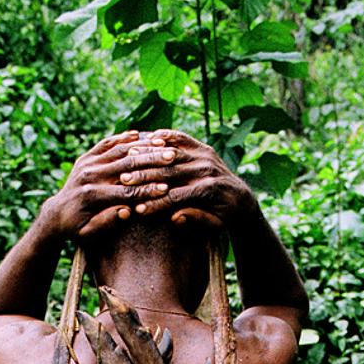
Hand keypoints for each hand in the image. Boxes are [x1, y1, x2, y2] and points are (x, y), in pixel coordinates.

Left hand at [42, 132, 176, 240]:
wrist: (56, 214)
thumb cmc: (76, 229)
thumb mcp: (89, 233)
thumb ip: (107, 222)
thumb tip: (127, 212)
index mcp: (92, 196)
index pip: (126, 191)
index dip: (148, 190)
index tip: (167, 188)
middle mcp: (89, 176)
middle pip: (126, 166)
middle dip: (151, 162)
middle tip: (172, 158)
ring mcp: (87, 164)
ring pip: (118, 150)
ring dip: (142, 146)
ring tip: (162, 143)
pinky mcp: (86, 157)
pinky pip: (107, 144)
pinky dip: (123, 138)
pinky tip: (139, 134)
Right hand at [119, 131, 257, 230]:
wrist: (241, 199)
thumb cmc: (224, 218)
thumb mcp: (214, 226)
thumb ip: (196, 220)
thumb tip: (175, 219)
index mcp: (209, 191)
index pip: (176, 197)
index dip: (155, 204)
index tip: (136, 210)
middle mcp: (207, 170)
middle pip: (170, 172)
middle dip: (145, 177)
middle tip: (122, 182)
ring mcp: (206, 156)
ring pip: (171, 153)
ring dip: (148, 156)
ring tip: (127, 161)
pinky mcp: (203, 148)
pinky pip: (180, 138)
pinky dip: (162, 137)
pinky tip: (143, 140)